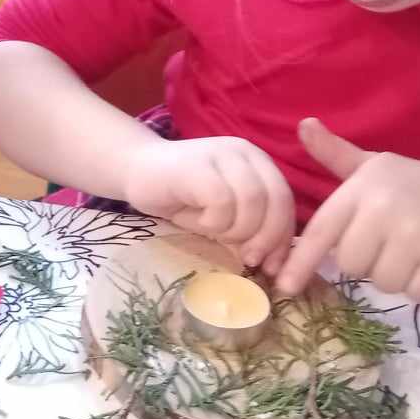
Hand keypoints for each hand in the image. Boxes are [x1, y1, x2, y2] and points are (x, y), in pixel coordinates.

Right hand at [122, 136, 295, 268]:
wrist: (135, 171)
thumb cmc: (182, 198)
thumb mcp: (226, 216)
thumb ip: (252, 228)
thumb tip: (277, 265)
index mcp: (257, 162)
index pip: (285, 200)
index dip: (283, 237)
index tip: (271, 266)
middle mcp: (244, 152)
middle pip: (275, 200)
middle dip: (265, 238)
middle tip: (248, 258)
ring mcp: (220, 154)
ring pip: (251, 202)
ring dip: (236, 229)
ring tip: (213, 231)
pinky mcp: (197, 165)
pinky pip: (221, 201)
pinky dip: (213, 222)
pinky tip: (196, 220)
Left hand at [276, 118, 419, 300]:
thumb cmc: (416, 184)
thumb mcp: (374, 166)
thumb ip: (335, 154)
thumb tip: (303, 125)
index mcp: (361, 190)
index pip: (322, 232)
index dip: (300, 262)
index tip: (284, 286)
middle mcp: (383, 211)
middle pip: (351, 266)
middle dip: (369, 262)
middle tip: (393, 241)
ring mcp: (415, 238)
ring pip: (383, 284)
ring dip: (398, 276)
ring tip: (417, 249)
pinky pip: (417, 295)